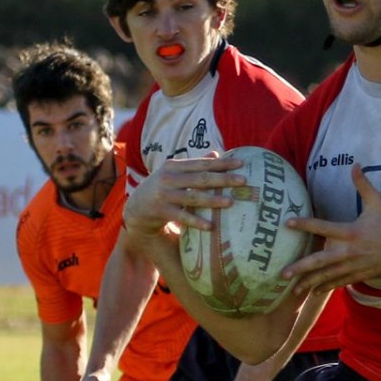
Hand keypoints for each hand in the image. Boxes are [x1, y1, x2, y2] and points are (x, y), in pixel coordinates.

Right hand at [122, 155, 241, 241]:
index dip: (222, 163)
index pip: (203, 164)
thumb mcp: (174, 173)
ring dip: (213, 200)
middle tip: (244, 181)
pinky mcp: (161, 211)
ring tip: (231, 202)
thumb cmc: (162, 188)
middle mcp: (169, 178)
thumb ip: (194, 165)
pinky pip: (182, 216)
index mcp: (174, 166)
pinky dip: (196, 221)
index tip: (242, 163)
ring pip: (193, 197)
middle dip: (223, 179)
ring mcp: (164, 195)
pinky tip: (211, 226)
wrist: (136, 208)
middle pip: (201, 178)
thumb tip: (216, 153)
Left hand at [283, 165, 380, 293]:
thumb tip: (355, 164)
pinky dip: (326, 287)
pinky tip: (314, 292)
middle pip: (319, 261)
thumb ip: (363, 185)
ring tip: (292, 290)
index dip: (304, 224)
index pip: (322, 228)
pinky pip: (339, 282)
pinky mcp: (359, 274)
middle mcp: (349, 252)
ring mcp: (353, 266)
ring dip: (309, 283)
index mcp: (351, 232)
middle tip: (282, 273)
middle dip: (300, 268)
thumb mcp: (379, 203)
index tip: (287, 223)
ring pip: (327, 276)